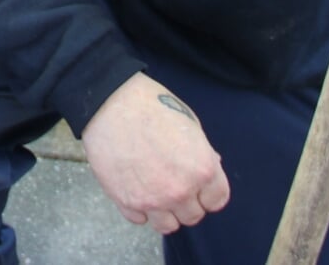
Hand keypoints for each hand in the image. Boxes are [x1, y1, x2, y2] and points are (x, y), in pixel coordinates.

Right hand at [80, 73, 229, 234]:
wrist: (110, 103)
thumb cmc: (152, 106)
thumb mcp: (190, 123)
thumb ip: (203, 153)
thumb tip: (211, 168)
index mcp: (202, 170)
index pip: (217, 200)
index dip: (208, 191)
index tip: (198, 184)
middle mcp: (181, 190)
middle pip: (193, 216)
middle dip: (186, 201)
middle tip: (173, 181)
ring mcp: (153, 200)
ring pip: (168, 226)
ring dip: (164, 212)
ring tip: (155, 190)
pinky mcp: (127, 201)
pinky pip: (139, 219)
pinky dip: (139, 208)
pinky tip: (135, 186)